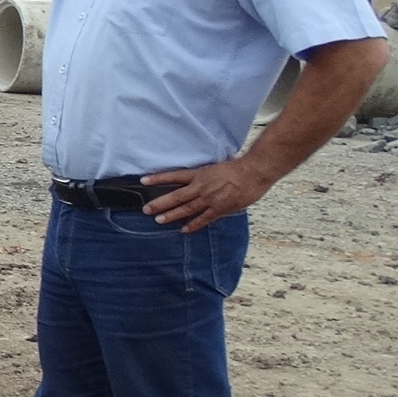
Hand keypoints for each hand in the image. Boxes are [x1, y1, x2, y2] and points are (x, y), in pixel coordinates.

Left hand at [142, 157, 266, 231]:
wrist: (254, 172)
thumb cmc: (238, 167)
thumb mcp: (215, 167)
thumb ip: (204, 175)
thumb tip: (196, 178)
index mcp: (199, 174)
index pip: (174, 176)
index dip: (158, 178)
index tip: (143, 181)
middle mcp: (201, 187)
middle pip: (176, 196)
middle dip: (159, 203)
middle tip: (146, 209)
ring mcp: (210, 199)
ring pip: (186, 209)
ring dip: (171, 215)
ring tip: (158, 220)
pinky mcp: (220, 209)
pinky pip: (203, 219)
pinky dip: (193, 225)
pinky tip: (183, 229)